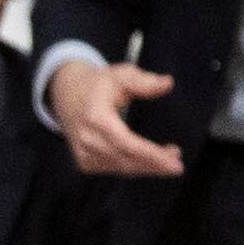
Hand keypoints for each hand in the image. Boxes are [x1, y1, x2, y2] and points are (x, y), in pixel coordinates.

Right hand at [47, 56, 182, 177]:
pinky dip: (133, 168)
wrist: (67, 94)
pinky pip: (113, 170)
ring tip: (168, 158)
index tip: (173, 162)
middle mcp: (87, 139)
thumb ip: (145, 81)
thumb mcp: (121, 75)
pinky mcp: (85, 161)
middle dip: (154, 165)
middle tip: (176, 164)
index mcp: (96, 117)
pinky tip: (148, 162)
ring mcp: (84, 153)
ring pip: (121, 168)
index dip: (151, 155)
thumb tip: (167, 84)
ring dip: (146, 167)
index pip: (126, 143)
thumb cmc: (97, 85)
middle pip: (125, 160)